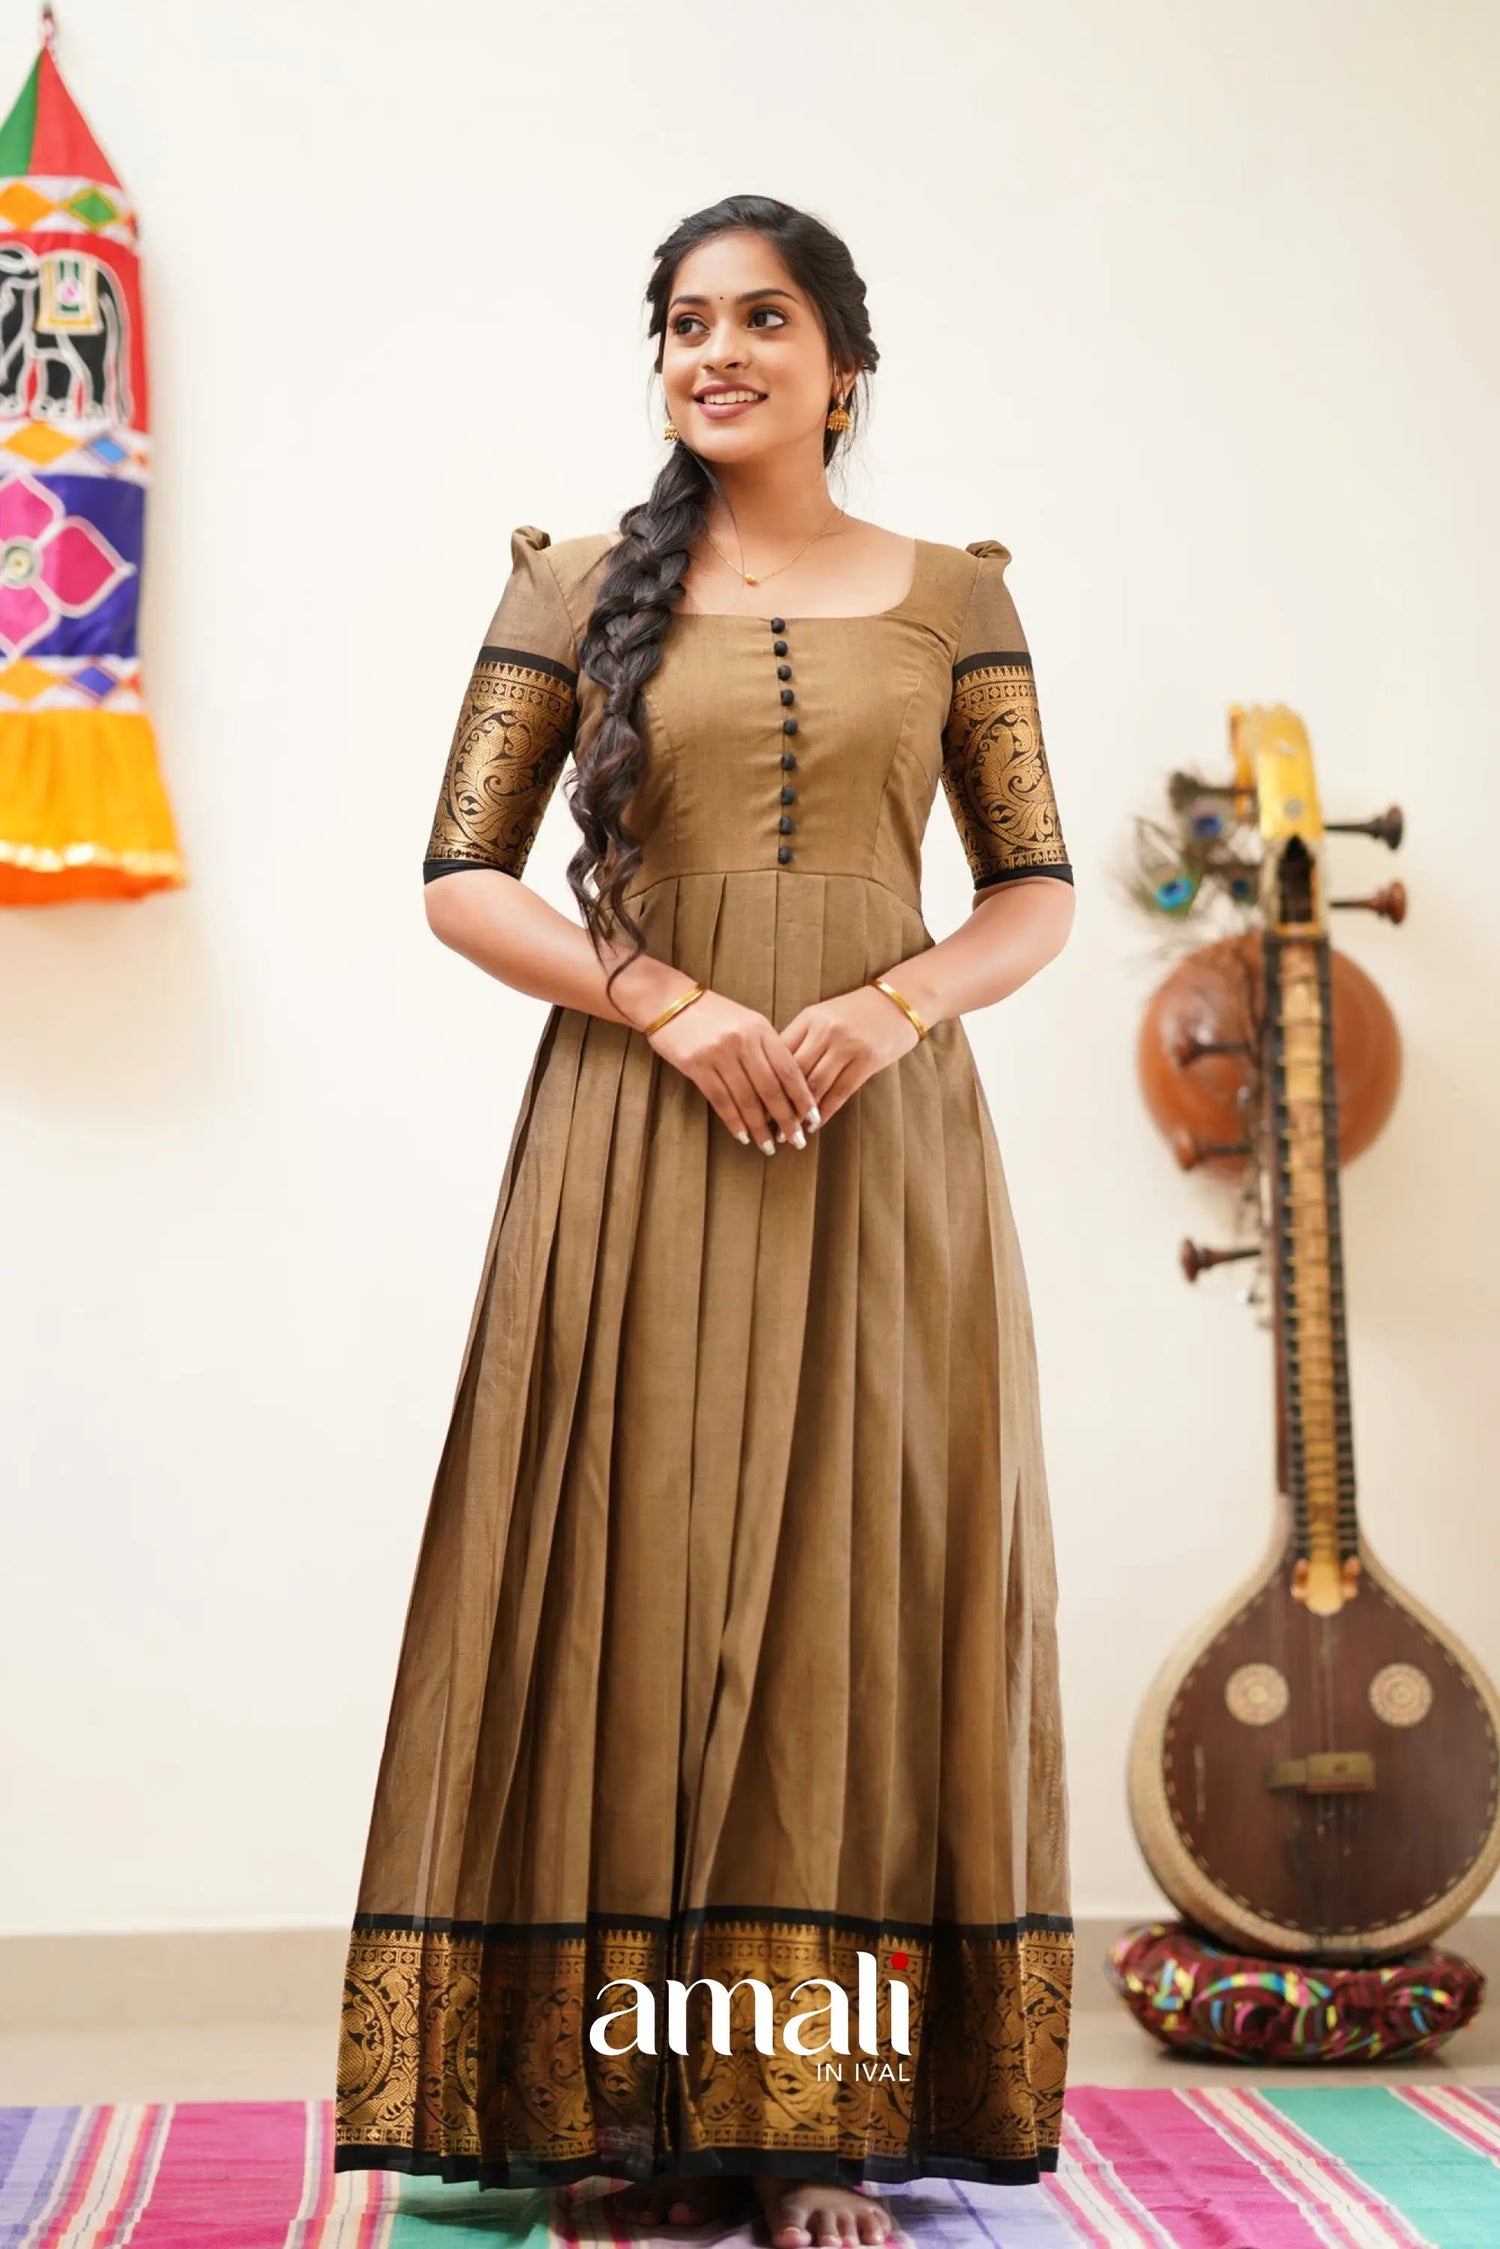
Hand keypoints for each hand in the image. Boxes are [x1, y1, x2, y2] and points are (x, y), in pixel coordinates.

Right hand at [643, 987, 819, 1153]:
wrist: (668, 1000)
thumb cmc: (711, 1013)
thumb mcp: (746, 1021)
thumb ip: (766, 1047)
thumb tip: (786, 1087)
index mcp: (761, 1028)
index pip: (789, 1069)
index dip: (803, 1098)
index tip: (813, 1119)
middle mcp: (743, 1041)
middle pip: (771, 1088)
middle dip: (786, 1119)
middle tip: (797, 1141)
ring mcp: (719, 1053)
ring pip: (747, 1099)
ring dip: (760, 1127)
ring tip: (769, 1146)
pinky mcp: (697, 1065)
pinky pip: (721, 1100)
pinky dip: (734, 1121)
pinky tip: (743, 1136)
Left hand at [774, 983, 921, 1131]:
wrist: (899, 1001)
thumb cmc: (856, 1012)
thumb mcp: (824, 1017)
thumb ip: (801, 1039)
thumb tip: (773, 1073)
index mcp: (809, 1018)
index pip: (779, 1053)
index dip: (764, 1080)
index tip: (753, 1102)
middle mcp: (825, 1030)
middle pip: (793, 1073)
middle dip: (778, 1102)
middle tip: (765, 1125)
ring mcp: (847, 1045)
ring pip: (816, 1085)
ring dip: (801, 1113)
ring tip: (789, 1132)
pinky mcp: (867, 1060)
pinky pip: (841, 1091)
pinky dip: (826, 1111)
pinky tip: (816, 1124)